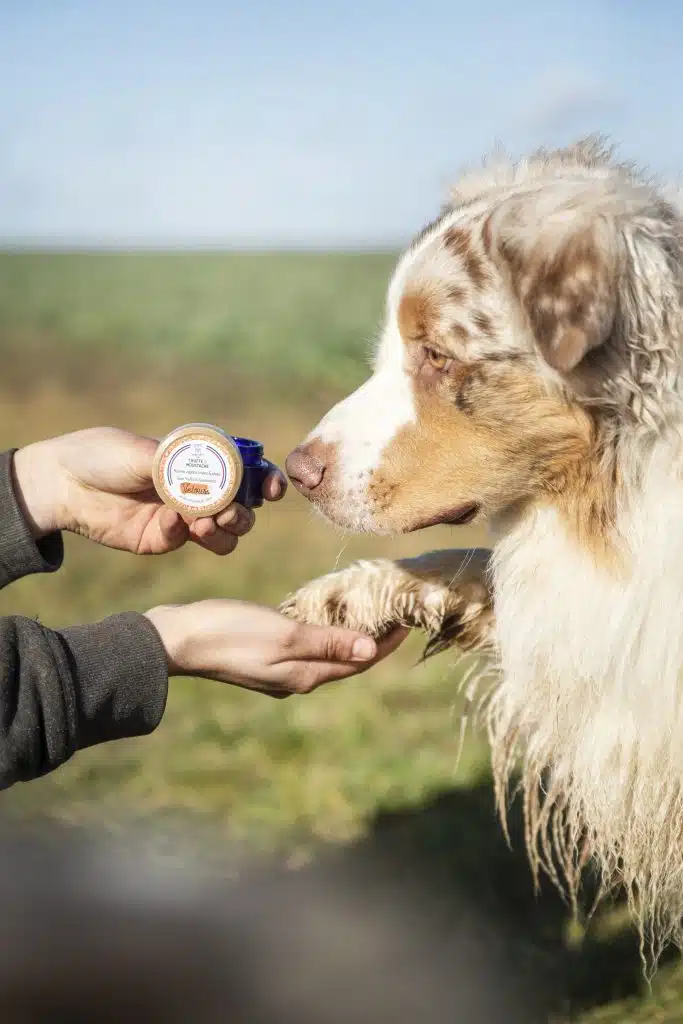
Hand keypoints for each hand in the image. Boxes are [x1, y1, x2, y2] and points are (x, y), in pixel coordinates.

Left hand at [12, 427, 286, 554]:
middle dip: (243, 512)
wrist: (65, 483)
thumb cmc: (105, 455)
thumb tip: (215, 482)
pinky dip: (185, 531)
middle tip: (226, 513)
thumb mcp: (146, 452)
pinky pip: (190, 542)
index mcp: (200, 461)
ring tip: (203, 523)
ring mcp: (185, 518)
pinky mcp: (165, 539)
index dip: (265, 480)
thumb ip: (181, 468)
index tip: (271, 487)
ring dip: (225, 529)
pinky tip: (167, 521)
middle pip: (244, 509)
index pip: (246, 471)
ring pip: (227, 535)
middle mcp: (199, 490)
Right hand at [145, 600, 407, 695]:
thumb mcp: (284, 635)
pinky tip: (321, 612)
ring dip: (348, 633)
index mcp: (305, 676)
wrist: (177, 640)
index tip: (409, 618)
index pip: (360, 663)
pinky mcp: (263, 656)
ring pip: (326, 653)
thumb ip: (328, 644)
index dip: (387, 643)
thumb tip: (371, 652)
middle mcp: (297, 678)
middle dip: (373, 638)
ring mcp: (279, 670)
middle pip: (346, 660)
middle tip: (393, 608)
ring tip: (366, 606)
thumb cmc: (230, 633)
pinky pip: (305, 645)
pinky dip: (322, 630)